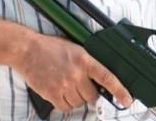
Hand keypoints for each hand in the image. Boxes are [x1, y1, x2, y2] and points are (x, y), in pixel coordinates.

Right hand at [12, 33, 132, 113]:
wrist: (27, 50)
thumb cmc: (51, 48)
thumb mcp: (76, 49)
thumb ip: (88, 63)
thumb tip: (100, 78)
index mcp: (85, 60)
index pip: (107, 77)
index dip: (120, 90)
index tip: (128, 100)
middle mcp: (76, 74)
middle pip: (92, 96)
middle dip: (88, 93)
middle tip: (79, 85)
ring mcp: (64, 85)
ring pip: (79, 103)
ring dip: (76, 98)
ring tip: (66, 86)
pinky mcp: (52, 94)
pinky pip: (65, 108)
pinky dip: (65, 104)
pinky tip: (60, 93)